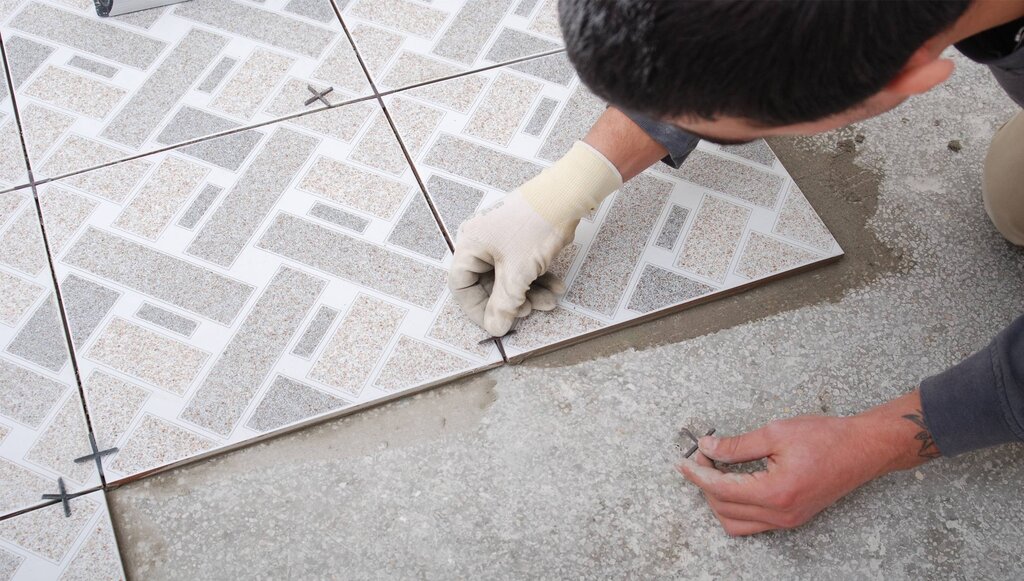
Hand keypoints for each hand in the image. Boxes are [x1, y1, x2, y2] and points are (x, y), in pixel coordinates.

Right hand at [448, 142, 622, 335]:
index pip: (461, 286)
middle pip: (487, 283)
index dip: (477, 309)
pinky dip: (538, 279)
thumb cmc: (535, 227)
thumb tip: (495, 328)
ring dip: (529, 294)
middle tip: (529, 312)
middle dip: (512, 302)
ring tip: (550, 302)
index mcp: (470, 246)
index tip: (497, 324)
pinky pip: (522, 266)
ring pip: (509, 277)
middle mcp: (481, 242)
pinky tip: (556, 287)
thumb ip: (505, 304)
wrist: (566, 196)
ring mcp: (501, 240)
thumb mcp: (518, 273)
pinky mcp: (520, 239)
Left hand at [677, 391, 936, 535]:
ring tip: (715, 469)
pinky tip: (733, 481)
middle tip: (702, 456)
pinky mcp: (791, 518)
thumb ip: (737, 445)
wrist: (863, 449)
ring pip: (735, 523)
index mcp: (776, 492)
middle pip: (723, 509)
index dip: (697, 474)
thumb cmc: (826, 437)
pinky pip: (752, 523)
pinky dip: (735, 506)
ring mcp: (787, 520)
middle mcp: (780, 514)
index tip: (684, 460)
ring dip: (718, 499)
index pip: (721, 489)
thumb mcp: (776, 433)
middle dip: (705, 483)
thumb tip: (707, 447)